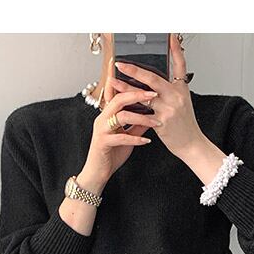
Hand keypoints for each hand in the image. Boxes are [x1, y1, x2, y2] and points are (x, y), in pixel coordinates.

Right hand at [78, 76, 157, 191]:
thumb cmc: (112, 153)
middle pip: (119, 99)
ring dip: (141, 118)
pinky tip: (146, 141)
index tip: (147, 81)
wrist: (98, 172)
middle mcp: (103, 118)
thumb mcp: (128, 136)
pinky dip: (135, 139)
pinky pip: (120, 137)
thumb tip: (152, 116)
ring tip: (156, 122)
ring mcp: (102, 130)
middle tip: (154, 95)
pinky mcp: (102, 142)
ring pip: (121, 116)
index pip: (118, 94)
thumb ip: (137, 126)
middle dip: (137, 95)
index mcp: (108, 114)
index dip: (130, 86)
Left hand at [114, 34, 203, 162]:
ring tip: (113, 81)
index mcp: (182, 89)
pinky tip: (119, 103)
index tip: (170, 36)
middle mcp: (176, 96)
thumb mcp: (181, 103)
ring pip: (143, 95)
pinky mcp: (161, 122)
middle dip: (135, 70)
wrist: (191, 144)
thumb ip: (169, 91)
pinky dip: (129, 107)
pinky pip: (141, 112)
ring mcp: (169, 108)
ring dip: (126, 87)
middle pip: (153, 78)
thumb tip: (151, 82)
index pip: (180, 65)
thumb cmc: (185, 124)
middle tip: (121, 63)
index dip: (175, 50)